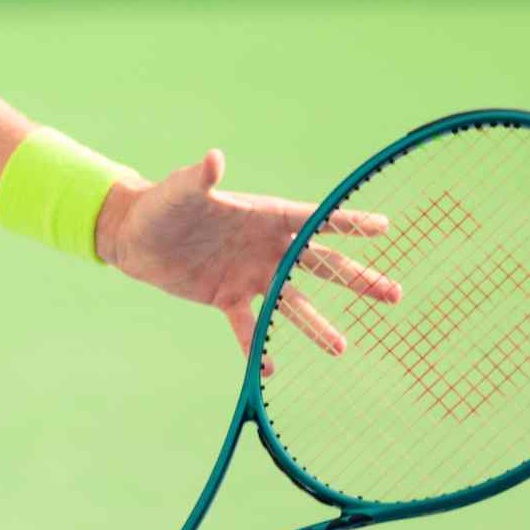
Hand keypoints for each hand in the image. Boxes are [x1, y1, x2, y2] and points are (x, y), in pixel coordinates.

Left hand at [95, 149, 401, 374]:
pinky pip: (247, 326)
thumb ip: (198, 178)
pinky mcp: (227, 297)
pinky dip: (256, 347)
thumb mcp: (180, 191)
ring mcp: (250, 274)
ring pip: (292, 302)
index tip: (385, 227)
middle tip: (394, 294)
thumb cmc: (161, 203)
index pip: (314, 219)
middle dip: (357, 278)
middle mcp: (265, 246)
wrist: (135, 235)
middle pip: (321, 264)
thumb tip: (213, 159)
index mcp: (264, 215)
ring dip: (317, 324)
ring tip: (342, 347)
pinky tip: (269, 370)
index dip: (348, 222)